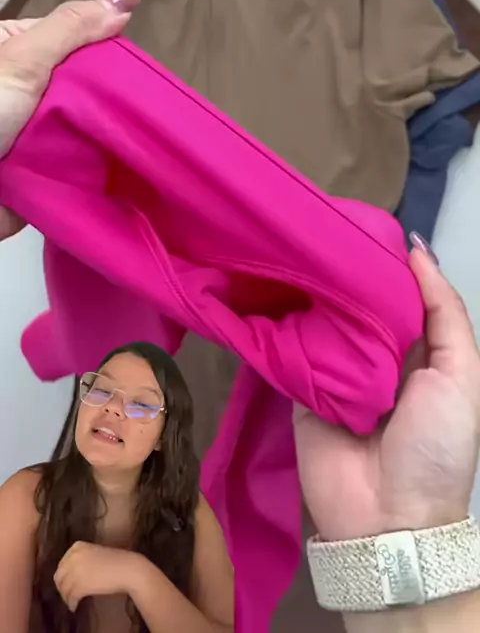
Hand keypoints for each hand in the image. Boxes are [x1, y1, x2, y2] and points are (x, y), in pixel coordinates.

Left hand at [0, 0, 138, 240]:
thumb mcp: (23, 58)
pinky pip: (76, 161)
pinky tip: (125, 162)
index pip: (73, 40)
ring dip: (104, 134)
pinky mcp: (41, 168)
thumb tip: (126, 0)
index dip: (105, 50)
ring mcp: (33, 131)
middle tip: (144, 107)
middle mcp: (24, 90)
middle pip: (82, 85)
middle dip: (108, 98)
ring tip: (142, 136)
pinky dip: (95, 163)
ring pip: (83, 125)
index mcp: (13, 50)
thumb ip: (71, 28)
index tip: (138, 67)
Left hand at [54, 540, 139, 611]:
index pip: (62, 564)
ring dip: (66, 597)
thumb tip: (69, 574)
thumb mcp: (95, 553)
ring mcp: (76, 571)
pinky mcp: (81, 585)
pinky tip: (75, 607)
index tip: (67, 582)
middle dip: (62, 587)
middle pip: (59, 576)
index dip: (63, 576)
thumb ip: (81, 559)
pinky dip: (72, 604)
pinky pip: (71, 597)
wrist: (129, 569)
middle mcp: (74, 557)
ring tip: (72, 602)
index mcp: (77, 546)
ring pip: (64, 588)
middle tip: (68, 594)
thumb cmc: (116, 561)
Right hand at [294, 238, 479, 540]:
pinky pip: (289, 349)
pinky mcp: (300, 387)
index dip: (380, 260)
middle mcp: (373, 353)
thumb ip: (445, 312)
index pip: (395, 292)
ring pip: (320, 320)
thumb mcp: (461, 374)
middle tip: (311, 229)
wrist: (389, 518)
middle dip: (339, 271)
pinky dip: (279, 323)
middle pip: (354, 302)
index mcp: (416, 347)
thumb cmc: (435, 444)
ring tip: (286, 249)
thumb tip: (417, 249)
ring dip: (307, 292)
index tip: (355, 222)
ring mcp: (333, 370)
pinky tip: (264, 287)